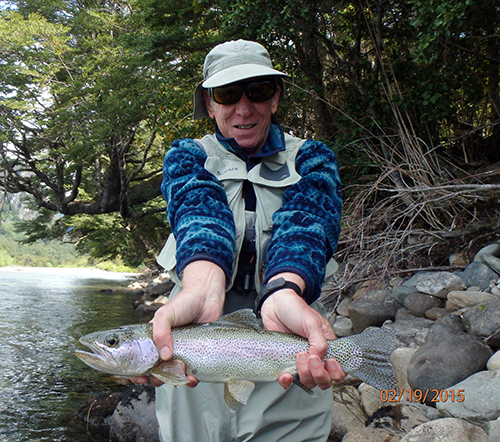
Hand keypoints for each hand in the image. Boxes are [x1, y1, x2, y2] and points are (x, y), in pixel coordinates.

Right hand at [130, 260, 225, 386]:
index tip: (140, 378)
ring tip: (182, 376)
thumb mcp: (165, 315)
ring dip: (176, 381)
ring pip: (174, 376)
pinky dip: (191, 381)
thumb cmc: (183, 304)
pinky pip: (192, 375)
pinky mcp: (197, 357)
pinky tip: (193, 377)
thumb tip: (165, 356)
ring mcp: (182, 354)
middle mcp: (166, 349)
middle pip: (156, 372)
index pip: (141, 360)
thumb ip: (160, 332)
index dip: (137, 372)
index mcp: (154, 340)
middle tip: (162, 377)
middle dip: (157, 379)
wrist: (207, 300)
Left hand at [260, 276, 345, 389]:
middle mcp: (316, 357)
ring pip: (308, 382)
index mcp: (327, 347)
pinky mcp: (285, 363)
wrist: (275, 305)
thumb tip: (318, 360)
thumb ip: (319, 343)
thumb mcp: (312, 323)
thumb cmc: (296, 310)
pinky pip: (288, 380)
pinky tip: (286, 375)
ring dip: (304, 374)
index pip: (338, 370)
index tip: (328, 361)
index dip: (335, 372)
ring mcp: (300, 361)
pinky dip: (287, 382)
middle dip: (318, 374)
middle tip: (310, 358)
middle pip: (324, 380)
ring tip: (298, 355)